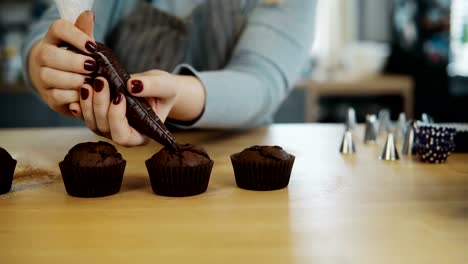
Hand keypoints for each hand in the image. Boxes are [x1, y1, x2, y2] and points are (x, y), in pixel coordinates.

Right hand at [28, 11, 95, 116]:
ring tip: (89, 81)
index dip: (75, 36)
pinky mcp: (48, 96)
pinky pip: (56, 96)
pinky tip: (84, 94)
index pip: (59, 29)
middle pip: (49, 55)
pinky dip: (72, 96)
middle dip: (73, 62)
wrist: (60, 82)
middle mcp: (42, 56)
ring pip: (50, 76)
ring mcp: (41, 76)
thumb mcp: (82, 46)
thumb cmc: (75, 59)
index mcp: (53, 39)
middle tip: (92, 67)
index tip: (92, 46)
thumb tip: (89, 15)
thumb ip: (85, 32)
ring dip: (73, 80)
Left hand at [80, 70, 204, 146]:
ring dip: (88, 103)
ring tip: (90, 83)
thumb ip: (153, 86)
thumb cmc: (164, 90)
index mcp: (141, 135)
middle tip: (102, 82)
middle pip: (104, 128)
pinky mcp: (99, 116)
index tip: (120, 97)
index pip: (123, 136)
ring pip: (91, 122)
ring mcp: (109, 127)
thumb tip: (132, 85)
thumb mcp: (166, 86)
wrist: (153, 86)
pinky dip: (80, 104)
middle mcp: (123, 134)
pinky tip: (79, 92)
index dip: (117, 119)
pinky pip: (84, 115)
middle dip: (100, 105)